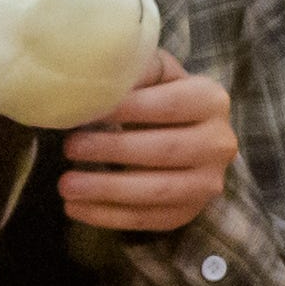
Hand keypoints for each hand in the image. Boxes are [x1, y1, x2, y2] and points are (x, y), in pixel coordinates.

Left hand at [64, 55, 237, 236]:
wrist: (184, 133)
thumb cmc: (157, 95)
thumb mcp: (152, 73)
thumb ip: (132, 67)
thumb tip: (96, 69)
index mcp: (211, 100)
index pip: (171, 105)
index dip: (129, 109)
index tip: (88, 110)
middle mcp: (219, 143)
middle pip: (165, 150)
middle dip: (113, 150)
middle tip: (69, 147)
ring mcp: (208, 182)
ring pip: (158, 190)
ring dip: (108, 189)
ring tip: (65, 184)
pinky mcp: (188, 212)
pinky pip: (149, 218)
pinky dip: (108, 216)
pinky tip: (75, 208)